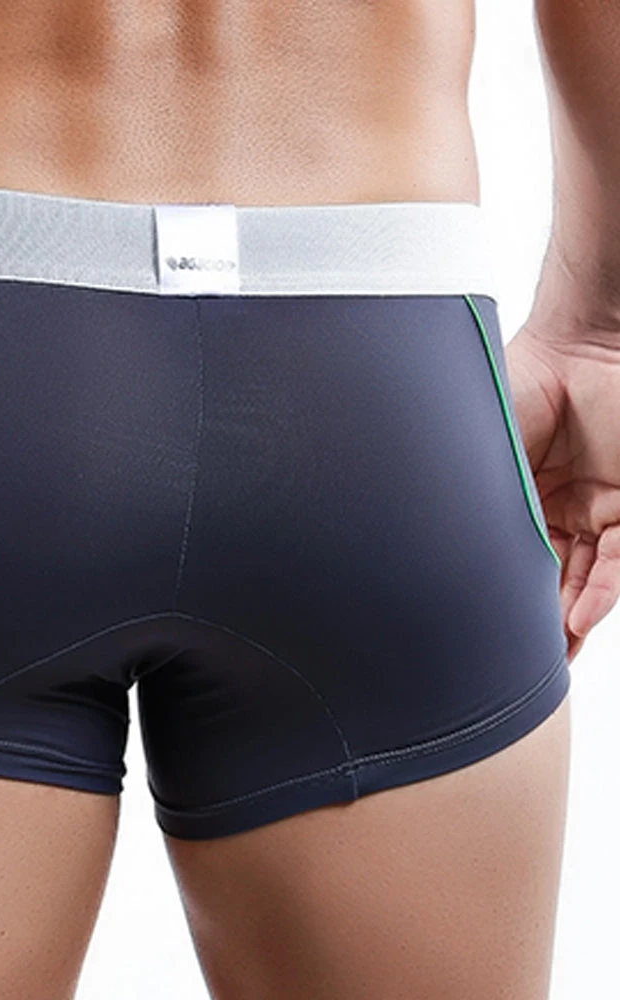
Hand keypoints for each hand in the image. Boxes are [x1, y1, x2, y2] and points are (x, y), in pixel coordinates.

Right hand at [505, 324, 619, 661]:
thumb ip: (474, 500)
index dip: (494, 597)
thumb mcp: (482, 452)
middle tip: (512, 664)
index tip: (476, 633)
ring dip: (566, 620)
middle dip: (532, 623)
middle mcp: (554, 507)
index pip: (503, 558)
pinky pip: (618, 562)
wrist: (584, 343)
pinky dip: (600, 592)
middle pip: (544, 578)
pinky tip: (577, 620)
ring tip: (545, 659)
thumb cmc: (523, 381)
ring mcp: (596, 507)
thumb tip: (446, 550)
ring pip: (582, 579)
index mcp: (512, 494)